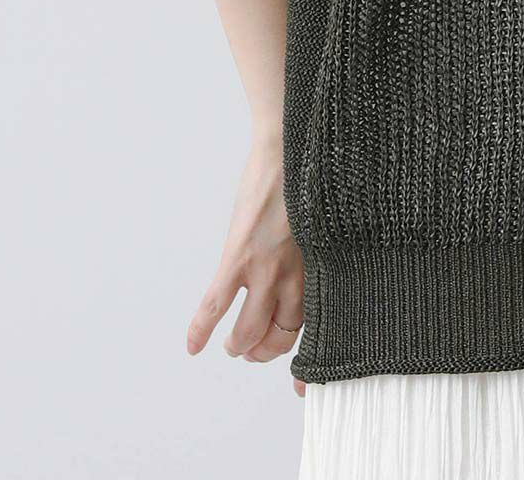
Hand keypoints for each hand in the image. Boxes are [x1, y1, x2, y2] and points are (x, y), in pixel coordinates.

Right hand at [186, 130, 308, 398]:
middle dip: (265, 351)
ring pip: (247, 330)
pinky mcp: (237, 254)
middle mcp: (295, 273)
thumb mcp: (330, 219)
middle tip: (255, 351)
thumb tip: (326, 267)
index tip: (304, 384)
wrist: (289, 140)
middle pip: (280, 334)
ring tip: (232, 346)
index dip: (307, 360)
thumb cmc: (314, 174)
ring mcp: (264, 266)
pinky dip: (201, 328)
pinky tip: (193, 345)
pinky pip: (214, 304)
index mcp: (322, 265)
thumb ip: (325, 249)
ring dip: (237, 345)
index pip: (315, 327)